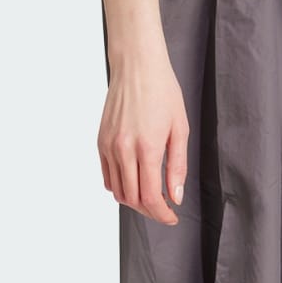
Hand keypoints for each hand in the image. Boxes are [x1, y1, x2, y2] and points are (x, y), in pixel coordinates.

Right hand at [99, 44, 190, 222]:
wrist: (136, 66)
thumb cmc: (162, 91)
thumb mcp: (181, 129)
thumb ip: (178, 166)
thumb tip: (175, 196)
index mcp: (146, 147)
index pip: (150, 196)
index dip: (162, 213)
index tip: (172, 216)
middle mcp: (123, 150)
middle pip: (132, 199)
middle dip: (150, 210)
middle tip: (164, 208)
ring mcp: (108, 146)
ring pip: (117, 191)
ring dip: (134, 201)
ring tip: (150, 196)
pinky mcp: (100, 141)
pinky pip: (107, 176)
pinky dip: (119, 187)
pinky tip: (134, 182)